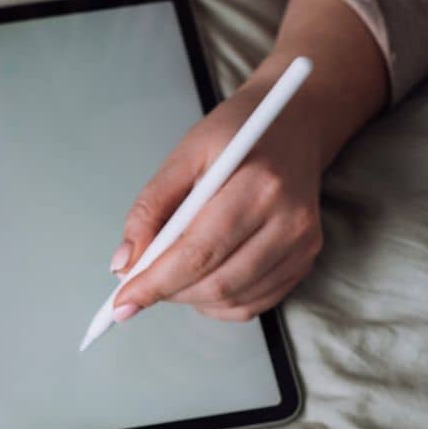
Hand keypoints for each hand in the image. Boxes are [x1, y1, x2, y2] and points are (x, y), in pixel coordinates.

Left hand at [109, 0, 388, 324]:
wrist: (294, 124)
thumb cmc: (237, 135)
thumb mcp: (184, 154)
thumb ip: (149, 209)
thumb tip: (124, 266)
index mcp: (258, 183)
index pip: (199, 251)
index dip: (155, 283)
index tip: (121, 303)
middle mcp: (289, 219)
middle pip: (216, 283)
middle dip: (168, 293)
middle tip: (139, 288)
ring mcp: (302, 243)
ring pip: (232, 301)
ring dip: (190, 300)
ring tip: (170, 277)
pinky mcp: (305, 259)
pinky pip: (252, 304)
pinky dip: (218, 304)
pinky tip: (202, 281)